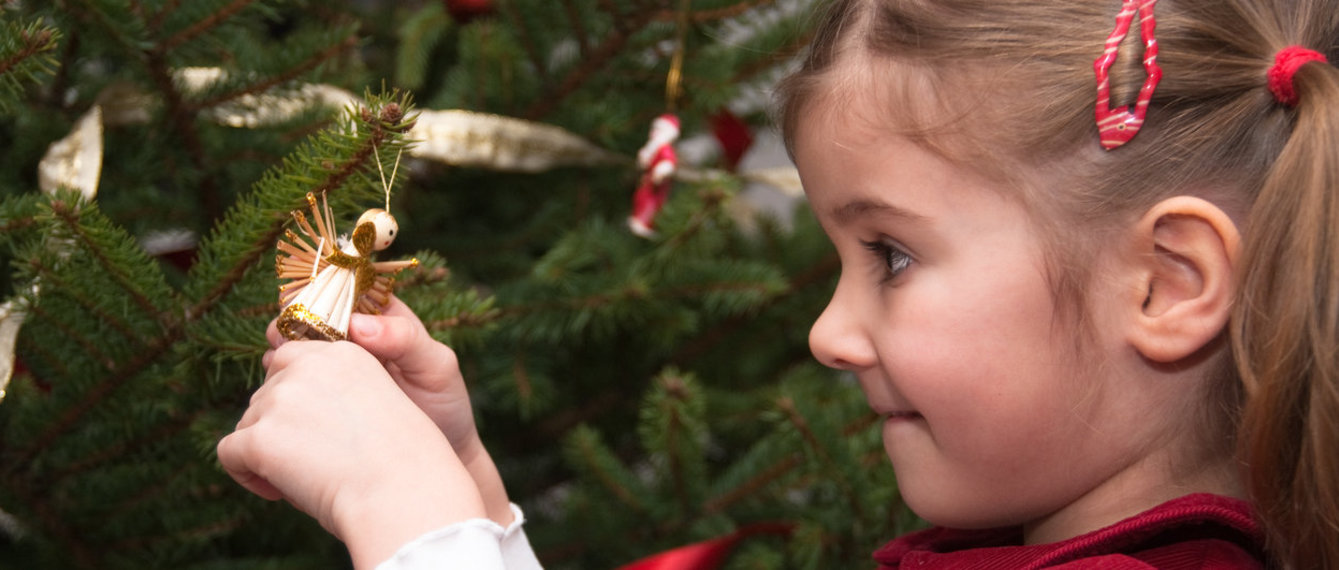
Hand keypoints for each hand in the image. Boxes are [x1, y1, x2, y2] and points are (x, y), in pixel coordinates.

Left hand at [218, 340, 484, 568]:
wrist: (406, 494)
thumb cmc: (402, 462)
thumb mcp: (379, 403)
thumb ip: (335, 392)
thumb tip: (280, 411)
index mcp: (344, 353)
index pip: (290, 359)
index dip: (295, 397)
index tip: (313, 428)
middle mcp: (309, 365)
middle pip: (266, 391)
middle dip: (279, 426)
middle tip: (311, 458)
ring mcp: (282, 398)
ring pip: (248, 422)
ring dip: (266, 451)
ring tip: (304, 477)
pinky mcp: (262, 435)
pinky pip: (230, 453)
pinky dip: (246, 475)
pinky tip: (280, 491)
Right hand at [264, 297, 513, 524]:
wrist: (430, 456)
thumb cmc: (444, 406)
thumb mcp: (437, 368)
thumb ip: (406, 340)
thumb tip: (358, 325)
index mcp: (381, 318)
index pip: (342, 293)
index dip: (317, 296)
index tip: (302, 312)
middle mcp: (351, 339)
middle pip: (308, 319)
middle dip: (291, 325)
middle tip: (281, 339)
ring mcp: (332, 369)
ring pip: (293, 351)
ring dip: (280, 356)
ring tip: (276, 366)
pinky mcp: (318, 398)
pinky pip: (291, 385)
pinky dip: (280, 386)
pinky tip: (277, 394)